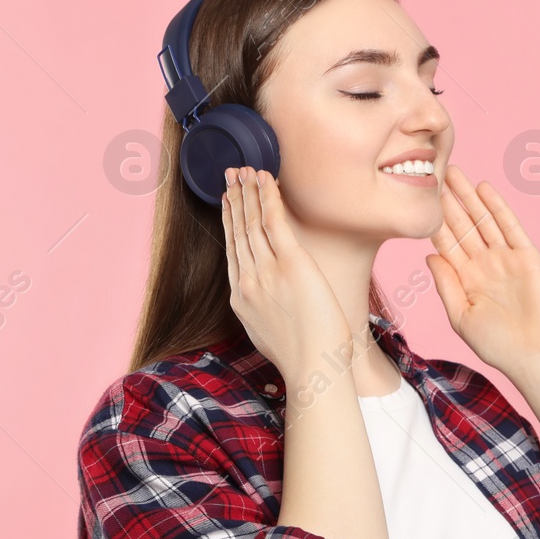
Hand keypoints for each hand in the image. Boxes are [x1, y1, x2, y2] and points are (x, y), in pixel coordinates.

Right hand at [221, 167, 353, 382]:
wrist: (312, 368)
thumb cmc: (304, 359)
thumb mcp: (272, 335)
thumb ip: (266, 314)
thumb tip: (274, 309)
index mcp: (242, 298)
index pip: (233, 249)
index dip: (228, 221)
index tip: (227, 202)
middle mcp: (248, 280)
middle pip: (238, 231)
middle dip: (234, 199)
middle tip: (230, 174)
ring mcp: (267, 271)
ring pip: (252, 222)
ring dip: (248, 192)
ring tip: (244, 169)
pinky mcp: (291, 264)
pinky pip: (274, 222)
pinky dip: (268, 197)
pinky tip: (265, 179)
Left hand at [426, 167, 539, 377]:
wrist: (532, 355)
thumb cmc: (496, 344)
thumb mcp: (460, 315)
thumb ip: (445, 284)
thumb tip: (429, 255)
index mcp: (465, 278)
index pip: (446, 242)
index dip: (432, 221)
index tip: (417, 199)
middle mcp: (484, 264)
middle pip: (462, 225)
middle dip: (448, 201)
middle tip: (432, 172)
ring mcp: (506, 258)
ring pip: (483, 220)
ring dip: (469, 197)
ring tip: (454, 172)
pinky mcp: (527, 256)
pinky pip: (510, 227)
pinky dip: (498, 207)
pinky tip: (484, 190)